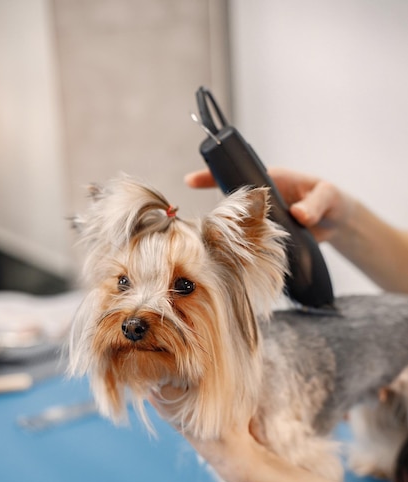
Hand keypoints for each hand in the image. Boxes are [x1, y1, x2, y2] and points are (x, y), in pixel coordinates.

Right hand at [185, 167, 356, 243]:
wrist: (338, 223)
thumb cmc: (332, 201)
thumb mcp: (327, 198)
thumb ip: (314, 205)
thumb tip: (299, 214)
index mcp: (270, 181)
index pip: (237, 176)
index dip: (213, 177)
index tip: (190, 181)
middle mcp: (261, 200)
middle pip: (230, 204)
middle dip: (214, 213)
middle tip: (199, 226)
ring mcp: (262, 219)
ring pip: (237, 226)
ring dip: (225, 235)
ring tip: (210, 246)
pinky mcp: (266, 237)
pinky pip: (249, 242)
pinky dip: (239, 250)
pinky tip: (230, 260)